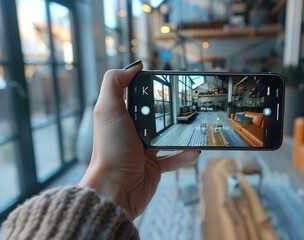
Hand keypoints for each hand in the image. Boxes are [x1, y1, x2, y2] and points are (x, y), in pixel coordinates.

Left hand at [80, 60, 200, 219]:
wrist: (116, 188)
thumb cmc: (110, 149)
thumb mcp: (108, 109)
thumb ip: (115, 83)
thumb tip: (134, 66)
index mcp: (121, 117)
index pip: (138, 97)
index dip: (151, 89)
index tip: (168, 82)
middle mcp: (132, 133)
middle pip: (156, 116)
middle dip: (170, 110)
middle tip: (188, 103)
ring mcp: (144, 150)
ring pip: (168, 137)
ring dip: (182, 133)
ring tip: (195, 125)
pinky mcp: (155, 167)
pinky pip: (174, 158)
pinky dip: (185, 155)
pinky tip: (195, 150)